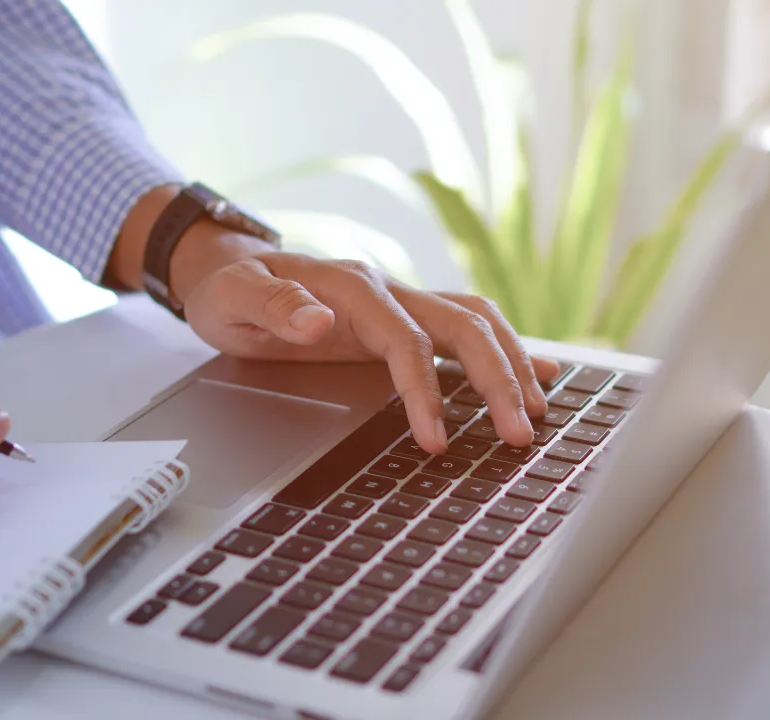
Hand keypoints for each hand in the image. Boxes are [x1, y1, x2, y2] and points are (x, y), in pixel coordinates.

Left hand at [180, 249, 558, 454]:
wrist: (229, 269)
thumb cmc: (229, 290)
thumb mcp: (232, 299)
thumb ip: (273, 307)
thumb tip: (318, 322)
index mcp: (350, 285)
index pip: (405, 340)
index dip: (425, 391)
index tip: (436, 441)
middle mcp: (386, 289)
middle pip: (463, 326)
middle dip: (497, 380)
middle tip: (520, 434)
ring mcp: (399, 302)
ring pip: (475, 323)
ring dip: (512, 364)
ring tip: (540, 411)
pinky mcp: (403, 319)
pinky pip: (464, 329)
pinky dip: (505, 350)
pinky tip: (540, 372)